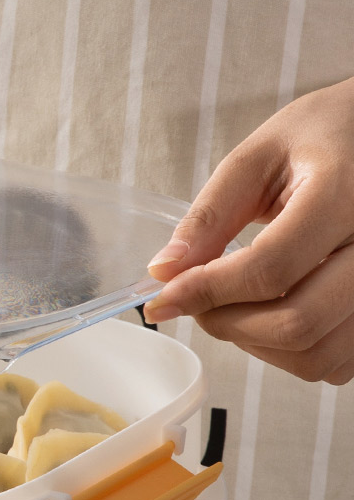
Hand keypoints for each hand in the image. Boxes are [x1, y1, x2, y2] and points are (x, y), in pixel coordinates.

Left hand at [143, 77, 353, 383]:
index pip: (270, 268)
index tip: (164, 297)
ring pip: (317, 355)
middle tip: (197, 302)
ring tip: (235, 306)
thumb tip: (164, 271)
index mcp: (347, 195)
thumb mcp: (260, 156)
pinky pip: (338, 363)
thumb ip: (211, 215)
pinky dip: (292, 354)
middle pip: (297, 324)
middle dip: (227, 324)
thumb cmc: (326, 136)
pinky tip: (273, 314)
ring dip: (257, 345)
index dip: (206, 291)